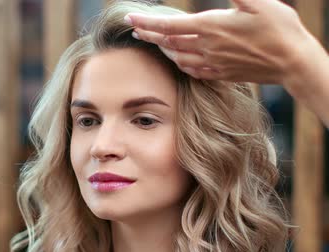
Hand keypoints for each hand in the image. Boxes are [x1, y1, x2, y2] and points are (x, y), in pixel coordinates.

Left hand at [124, 0, 315, 84]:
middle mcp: (207, 47)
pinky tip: (179, 60)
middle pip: (169, 42)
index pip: (169, 25)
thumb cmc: (279, 28)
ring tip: (154, 42)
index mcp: (211, 27)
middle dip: (149, 35)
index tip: (130, 19)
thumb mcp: (257, 2)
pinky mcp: (221, 74)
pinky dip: (180, 63)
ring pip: (178, 58)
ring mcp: (213, 63)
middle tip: (135, 29)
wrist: (293, 62)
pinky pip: (193, 70)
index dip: (147, 22)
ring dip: (163, 49)